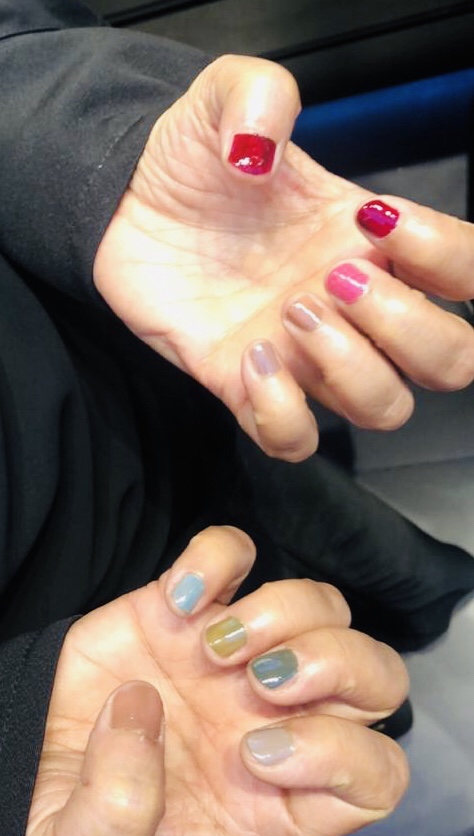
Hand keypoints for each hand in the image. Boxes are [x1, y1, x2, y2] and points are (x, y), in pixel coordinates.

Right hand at [25, 526, 408, 835]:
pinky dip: (218, 558)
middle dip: (336, 666)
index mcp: (274, 800)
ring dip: (284, 613)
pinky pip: (238, 555)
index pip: (374, 777)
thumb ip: (110, 830)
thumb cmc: (66, 821)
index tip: (253, 757)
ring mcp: (239, 658)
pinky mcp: (192, 607)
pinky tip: (176, 600)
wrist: (25, 758)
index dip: (341, 757)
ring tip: (213, 646)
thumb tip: (144, 717)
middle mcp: (275, 723)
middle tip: (260, 682)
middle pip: (377, 680)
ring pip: (325, 608)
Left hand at [93, 55, 473, 460]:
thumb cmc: (190, 162)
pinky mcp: (247, 389)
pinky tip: (250, 358)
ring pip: (386, 408)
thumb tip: (262, 149)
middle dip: (407, 327)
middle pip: (450, 362)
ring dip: (350, 368)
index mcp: (372, 243)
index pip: (468, 274)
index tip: (377, 221)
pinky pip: (295, 442)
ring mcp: (305, 356)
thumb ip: (260, 94)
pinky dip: (283, 414)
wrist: (124, 203)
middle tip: (335, 282)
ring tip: (289, 313)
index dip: (449, 258)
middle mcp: (354, 309)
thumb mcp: (227, 98)